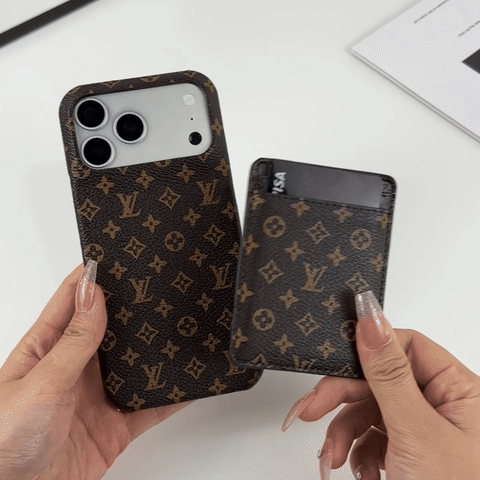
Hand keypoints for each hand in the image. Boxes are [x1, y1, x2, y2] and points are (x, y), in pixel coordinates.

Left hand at [0, 260, 191, 479]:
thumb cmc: (4, 442)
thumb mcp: (41, 383)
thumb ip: (74, 341)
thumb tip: (93, 294)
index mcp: (47, 348)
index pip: (72, 299)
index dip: (93, 276)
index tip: (118, 255)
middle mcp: (75, 367)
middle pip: (110, 327)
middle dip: (132, 308)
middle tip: (160, 286)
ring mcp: (98, 394)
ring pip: (134, 362)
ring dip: (154, 348)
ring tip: (178, 326)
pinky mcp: (116, 424)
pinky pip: (151, 406)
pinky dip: (171, 395)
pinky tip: (186, 381)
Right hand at [281, 290, 479, 478]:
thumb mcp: (415, 433)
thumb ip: (389, 372)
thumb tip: (370, 316)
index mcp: (459, 390)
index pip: (405, 345)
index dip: (367, 349)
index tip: (333, 360)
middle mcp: (442, 405)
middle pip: (378, 378)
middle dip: (341, 397)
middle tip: (309, 410)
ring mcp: (423, 428)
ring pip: (368, 408)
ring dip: (343, 432)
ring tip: (332, 458)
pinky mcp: (407, 448)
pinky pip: (370, 434)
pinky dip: (355, 450)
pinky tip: (354, 469)